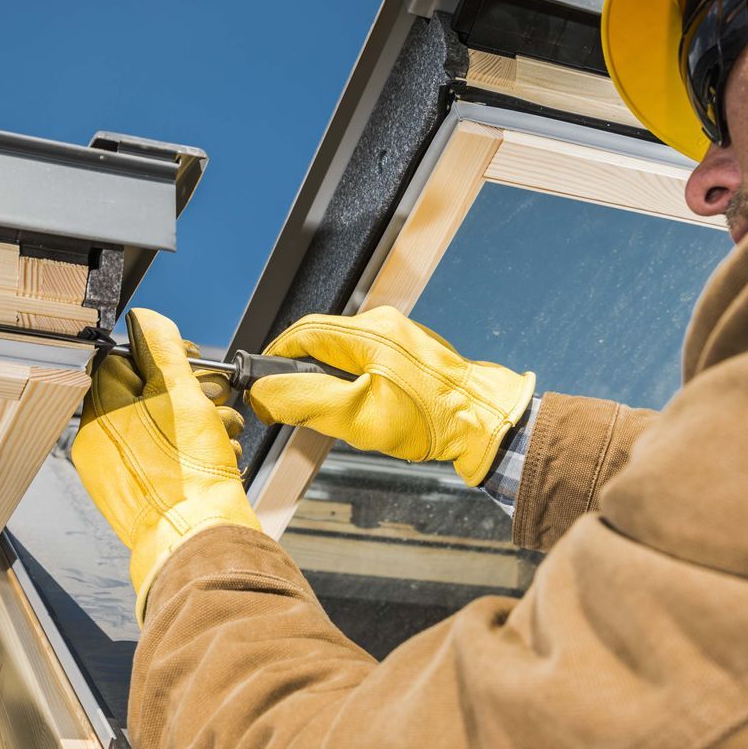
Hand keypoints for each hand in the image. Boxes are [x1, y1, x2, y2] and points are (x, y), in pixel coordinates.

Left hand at [71, 308, 261, 620]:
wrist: (202, 541)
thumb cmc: (188, 474)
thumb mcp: (178, 392)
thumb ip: (161, 349)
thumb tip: (145, 319)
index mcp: (99, 417)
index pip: (120, 363)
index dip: (161, 355)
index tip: (190, 360)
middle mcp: (102, 446)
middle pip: (145, 396)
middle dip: (190, 392)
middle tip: (216, 399)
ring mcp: (120, 475)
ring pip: (163, 429)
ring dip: (201, 423)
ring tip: (224, 433)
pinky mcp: (143, 497)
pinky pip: (167, 460)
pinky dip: (196, 454)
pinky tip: (219, 458)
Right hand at [248, 305, 533, 486]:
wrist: (485, 423)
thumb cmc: (431, 420)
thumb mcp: (357, 416)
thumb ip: (305, 400)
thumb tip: (264, 393)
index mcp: (368, 332)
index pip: (302, 333)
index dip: (276, 358)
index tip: (262, 384)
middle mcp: (385, 325)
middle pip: (322, 340)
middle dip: (302, 371)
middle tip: (293, 405)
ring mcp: (401, 336)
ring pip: (344, 352)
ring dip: (329, 379)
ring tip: (332, 412)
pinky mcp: (413, 353)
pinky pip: (368, 359)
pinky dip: (353, 380)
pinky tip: (363, 408)